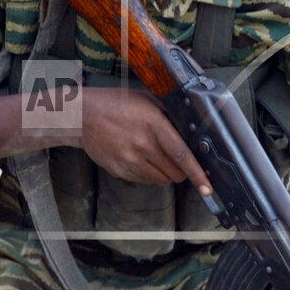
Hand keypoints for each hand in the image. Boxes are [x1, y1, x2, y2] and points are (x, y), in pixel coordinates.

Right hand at [79, 87, 211, 192]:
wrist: (81, 117)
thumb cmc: (116, 104)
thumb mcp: (147, 101)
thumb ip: (169, 115)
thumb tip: (191, 131)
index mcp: (153, 125)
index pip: (181, 154)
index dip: (197, 173)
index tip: (207, 187)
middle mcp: (142, 145)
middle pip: (174, 172)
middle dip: (182, 170)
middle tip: (179, 161)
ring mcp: (129, 160)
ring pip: (161, 180)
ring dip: (166, 173)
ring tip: (158, 157)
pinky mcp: (119, 170)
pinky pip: (144, 181)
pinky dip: (150, 175)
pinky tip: (143, 159)